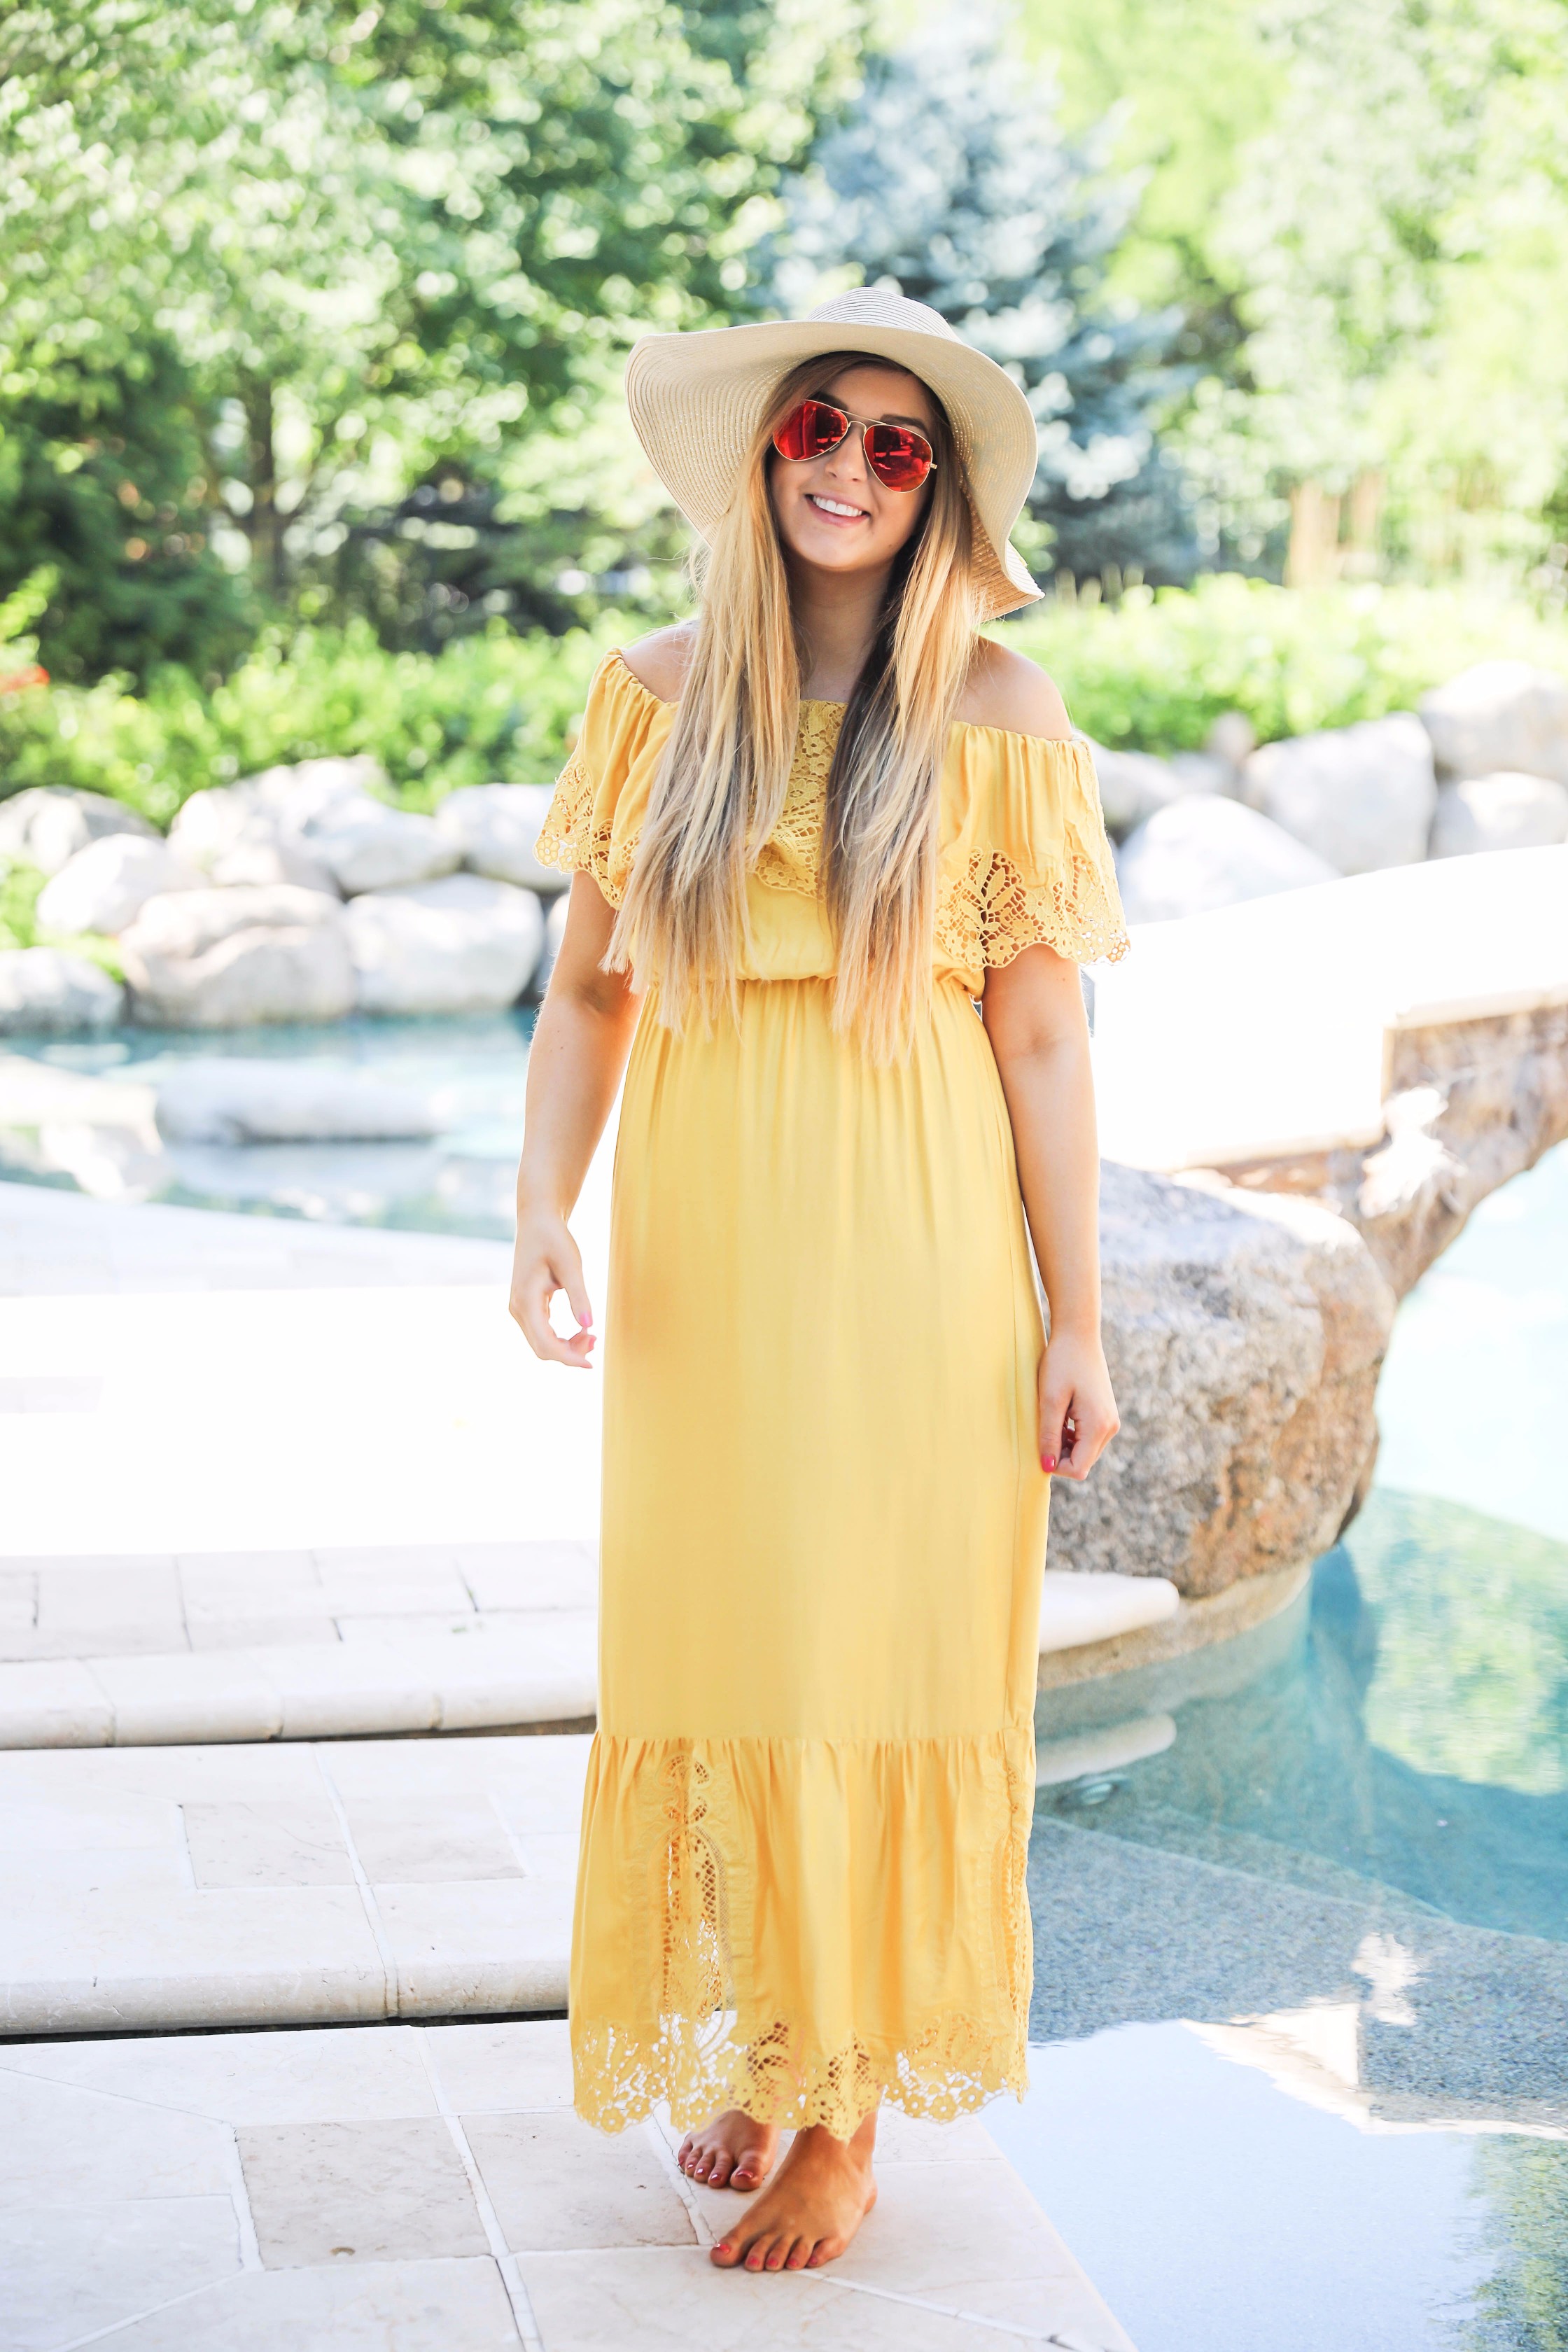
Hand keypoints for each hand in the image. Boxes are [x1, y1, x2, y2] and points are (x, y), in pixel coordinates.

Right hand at [509, 1204, 595, 1367]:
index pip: (545, 1343)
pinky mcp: (527, 1306)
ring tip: (592, 1336)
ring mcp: (520, 1309)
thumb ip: (579, 1296)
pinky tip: (582, 1331)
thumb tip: (589, 1325)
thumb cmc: (554, 1239)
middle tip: (596, 1341)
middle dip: (570, 1353)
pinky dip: (562, 1338)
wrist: (538, 1221)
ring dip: (567, 1346)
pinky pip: (542, 1332)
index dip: (568, 1358)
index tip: (592, 1363)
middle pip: (542, 1348)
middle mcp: (518, 1309)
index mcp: (526, 1300)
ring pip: (541, 1343)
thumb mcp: (571, 1265)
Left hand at [1037, 1328, 1117, 1480]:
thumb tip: (1047, 1466)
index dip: (1055, 1465)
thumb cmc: (1061, 1363)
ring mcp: (1110, 1421)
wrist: (1079, 1334)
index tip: (1039, 1446)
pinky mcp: (1106, 1414)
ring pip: (1085, 1452)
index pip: (1078, 1469)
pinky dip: (1072, 1436)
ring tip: (1051, 1419)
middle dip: (1060, 1455)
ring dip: (1065, 1445)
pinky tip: (1060, 1416)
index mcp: (1098, 1426)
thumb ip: (1049, 1435)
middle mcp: (1110, 1427)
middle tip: (1042, 1429)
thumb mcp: (1050, 1400)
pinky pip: (1088, 1438)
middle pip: (1083, 1462)